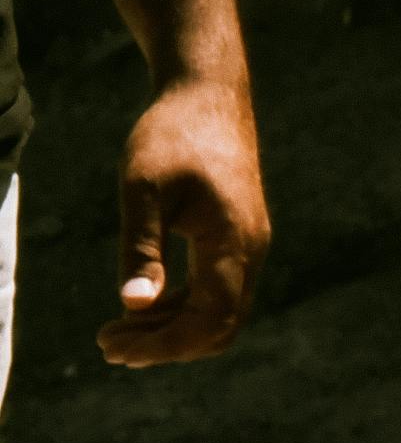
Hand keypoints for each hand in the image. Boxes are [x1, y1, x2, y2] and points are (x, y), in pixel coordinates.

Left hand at [102, 66, 264, 362]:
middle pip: (219, 327)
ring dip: (171, 330)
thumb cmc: (170, 135)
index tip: (113, 346)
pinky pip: (217, 291)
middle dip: (165, 346)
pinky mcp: (239, 240)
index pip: (210, 318)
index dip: (164, 343)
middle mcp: (251, 252)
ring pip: (220, 313)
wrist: (209, 96)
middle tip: (107, 346)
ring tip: (116, 331)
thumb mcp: (142, 189)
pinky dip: (181, 307)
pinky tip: (142, 303)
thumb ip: (140, 248)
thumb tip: (132, 304)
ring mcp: (249, 248)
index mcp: (233, 243)